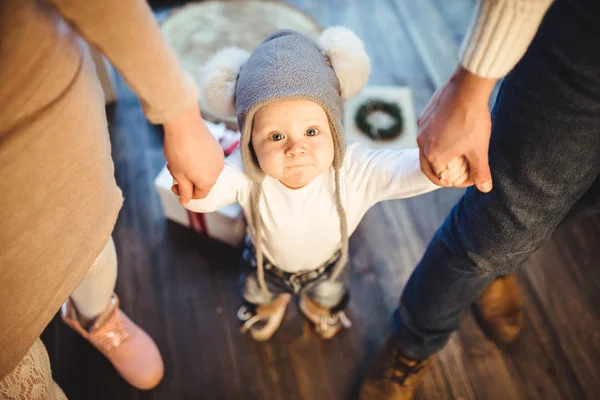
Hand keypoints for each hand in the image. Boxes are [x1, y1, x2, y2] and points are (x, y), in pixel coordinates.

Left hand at [163, 104, 223, 203]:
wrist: (184, 124)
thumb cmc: (178, 151)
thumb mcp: (178, 174)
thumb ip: (183, 190)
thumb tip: (185, 201)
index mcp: (207, 181)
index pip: (199, 195)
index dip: (185, 193)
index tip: (174, 185)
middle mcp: (217, 171)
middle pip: (202, 182)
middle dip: (188, 180)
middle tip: (173, 170)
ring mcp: (218, 158)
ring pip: (205, 170)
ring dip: (192, 169)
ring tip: (178, 159)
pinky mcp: (217, 147)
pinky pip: (208, 159)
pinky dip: (198, 159)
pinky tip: (187, 150)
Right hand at [417, 66, 496, 191]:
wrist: (467, 88)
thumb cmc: (473, 121)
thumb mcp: (479, 150)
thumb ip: (480, 172)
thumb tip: (485, 189)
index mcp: (433, 156)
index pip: (440, 178)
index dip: (456, 181)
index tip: (471, 176)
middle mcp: (422, 143)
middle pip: (428, 166)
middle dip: (443, 172)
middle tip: (458, 172)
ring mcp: (422, 128)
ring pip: (428, 149)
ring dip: (440, 155)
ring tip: (457, 152)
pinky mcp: (424, 115)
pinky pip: (429, 134)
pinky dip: (438, 139)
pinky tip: (454, 133)